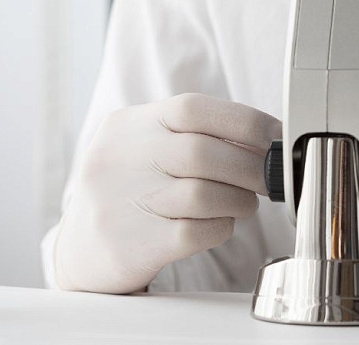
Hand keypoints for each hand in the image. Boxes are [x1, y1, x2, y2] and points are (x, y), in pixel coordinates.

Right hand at [53, 93, 279, 293]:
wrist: (82, 250)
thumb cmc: (135, 189)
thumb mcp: (149, 146)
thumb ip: (196, 134)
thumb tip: (268, 138)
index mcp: (129, 124)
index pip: (193, 108)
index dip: (245, 121)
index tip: (276, 136)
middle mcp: (120, 159)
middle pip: (203, 153)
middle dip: (251, 167)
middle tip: (268, 179)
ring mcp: (121, 203)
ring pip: (203, 194)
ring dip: (240, 200)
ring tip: (244, 203)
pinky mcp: (132, 246)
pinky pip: (196, 232)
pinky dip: (221, 227)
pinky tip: (219, 224)